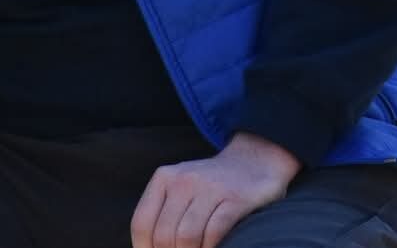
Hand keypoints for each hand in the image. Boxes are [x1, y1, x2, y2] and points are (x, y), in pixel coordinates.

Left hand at [130, 133, 298, 247]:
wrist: (254, 161)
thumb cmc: (211, 186)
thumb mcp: (180, 189)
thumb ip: (162, 215)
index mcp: (164, 178)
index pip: (141, 223)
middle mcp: (184, 180)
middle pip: (163, 234)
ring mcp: (211, 188)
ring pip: (187, 236)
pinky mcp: (236, 199)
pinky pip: (214, 232)